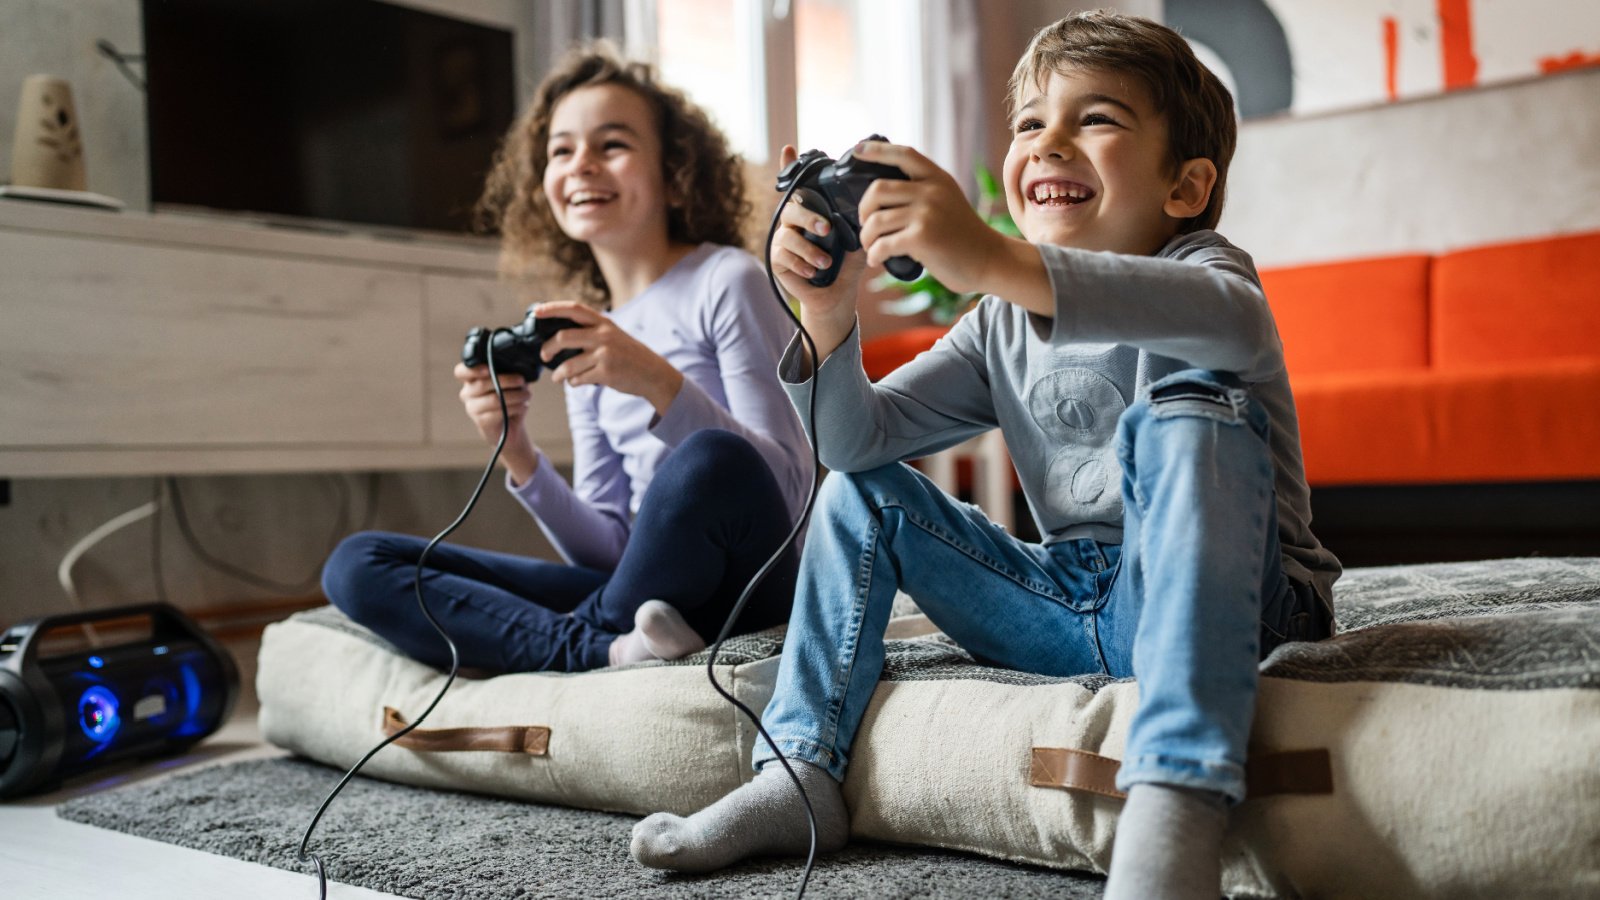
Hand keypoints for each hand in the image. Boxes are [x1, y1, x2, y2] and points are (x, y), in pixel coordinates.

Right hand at [454, 362, 537, 482]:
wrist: (511, 425)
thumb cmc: (510, 397)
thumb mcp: (510, 381)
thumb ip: (508, 372)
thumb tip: (516, 366)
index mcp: (471, 379)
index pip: (461, 372)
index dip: (472, 369)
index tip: (488, 368)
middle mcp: (467, 393)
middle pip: (482, 384)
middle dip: (506, 380)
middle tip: (521, 380)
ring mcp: (472, 408)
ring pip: (494, 399)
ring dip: (515, 395)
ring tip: (527, 395)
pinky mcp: (481, 421)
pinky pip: (499, 412)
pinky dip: (516, 407)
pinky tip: (523, 406)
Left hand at [531, 301, 684, 415]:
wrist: (654, 374)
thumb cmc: (630, 355)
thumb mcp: (614, 335)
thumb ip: (592, 332)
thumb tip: (560, 337)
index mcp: (604, 323)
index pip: (574, 309)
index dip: (552, 309)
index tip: (536, 312)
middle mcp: (603, 336)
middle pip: (563, 338)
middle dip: (548, 348)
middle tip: (544, 356)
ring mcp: (605, 355)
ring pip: (568, 365)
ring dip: (559, 374)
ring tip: (557, 377)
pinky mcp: (606, 373)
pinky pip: (579, 379)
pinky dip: (574, 382)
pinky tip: (577, 382)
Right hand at [769, 145, 866, 362]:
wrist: (838, 296)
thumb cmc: (846, 264)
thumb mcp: (856, 239)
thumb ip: (856, 221)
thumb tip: (870, 202)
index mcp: (811, 211)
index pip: (798, 185)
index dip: (789, 165)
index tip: (789, 148)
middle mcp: (794, 222)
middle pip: (791, 207)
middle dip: (808, 216)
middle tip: (826, 229)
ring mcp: (782, 240)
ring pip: (786, 234)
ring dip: (808, 248)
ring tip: (826, 262)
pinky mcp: (777, 260)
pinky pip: (783, 255)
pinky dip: (802, 263)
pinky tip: (814, 271)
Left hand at [854, 141, 1009, 295]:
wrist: (990, 261)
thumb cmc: (964, 237)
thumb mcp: (949, 200)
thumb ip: (925, 192)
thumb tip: (884, 194)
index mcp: (937, 178)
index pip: (903, 154)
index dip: (877, 150)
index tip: (857, 151)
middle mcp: (931, 191)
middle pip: (878, 189)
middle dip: (863, 210)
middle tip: (866, 225)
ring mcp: (926, 213)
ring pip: (876, 220)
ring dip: (866, 237)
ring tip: (871, 248)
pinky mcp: (921, 237)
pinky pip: (883, 244)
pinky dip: (874, 254)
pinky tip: (876, 260)